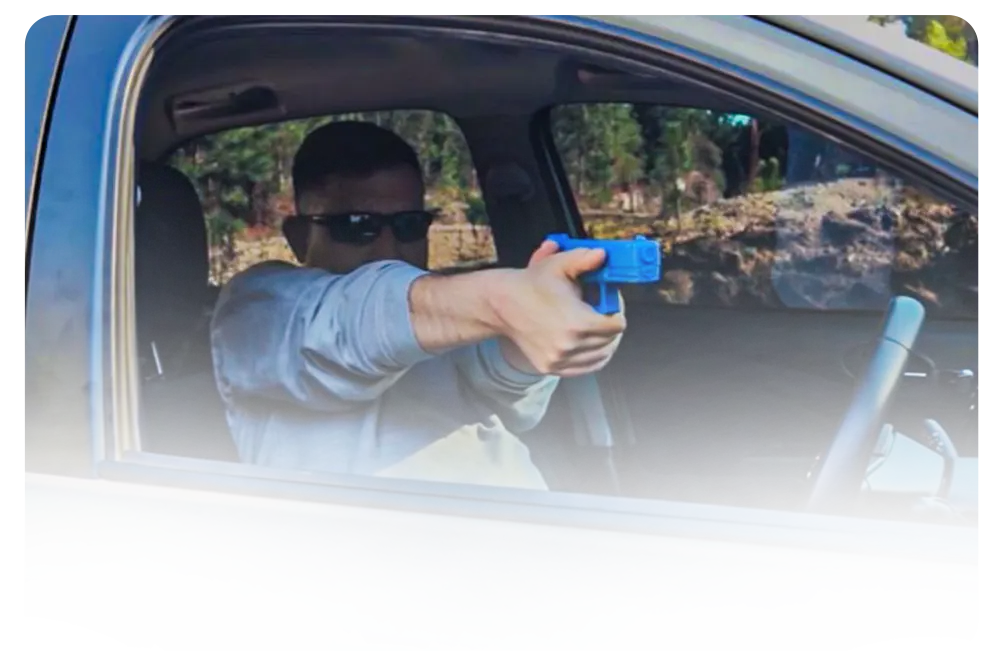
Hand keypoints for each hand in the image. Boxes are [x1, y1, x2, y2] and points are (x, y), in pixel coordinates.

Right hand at [492, 239, 625, 377]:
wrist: (501, 304)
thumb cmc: (531, 284)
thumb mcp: (559, 265)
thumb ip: (585, 259)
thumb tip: (603, 255)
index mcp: (578, 322)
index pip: (617, 326)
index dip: (617, 312)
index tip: (611, 304)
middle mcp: (570, 345)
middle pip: (610, 341)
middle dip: (611, 326)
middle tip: (605, 313)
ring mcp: (560, 359)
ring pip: (599, 357)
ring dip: (603, 343)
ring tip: (597, 327)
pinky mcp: (551, 366)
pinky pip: (583, 368)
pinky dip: (591, 358)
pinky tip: (590, 344)